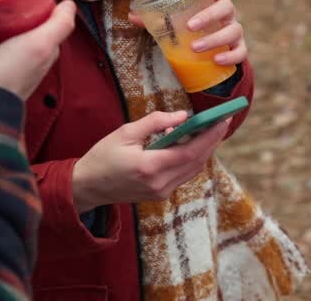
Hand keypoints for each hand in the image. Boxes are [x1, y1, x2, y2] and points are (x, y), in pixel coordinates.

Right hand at [0, 0, 75, 99]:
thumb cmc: (10, 73)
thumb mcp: (40, 44)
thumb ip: (60, 24)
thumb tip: (69, 4)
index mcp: (42, 48)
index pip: (29, 19)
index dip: (15, 14)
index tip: (3, 17)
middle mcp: (26, 57)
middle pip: (3, 28)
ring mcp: (6, 66)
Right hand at [71, 110, 229, 212]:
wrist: (88, 186)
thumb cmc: (103, 156)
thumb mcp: (125, 132)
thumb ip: (155, 122)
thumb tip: (182, 116)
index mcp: (149, 166)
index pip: (190, 152)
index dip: (210, 137)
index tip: (222, 121)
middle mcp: (159, 183)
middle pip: (196, 162)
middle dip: (211, 141)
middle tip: (220, 122)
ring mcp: (161, 192)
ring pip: (192, 170)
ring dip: (202, 150)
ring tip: (205, 130)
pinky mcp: (160, 195)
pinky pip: (183, 176)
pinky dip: (190, 159)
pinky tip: (185, 144)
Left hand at [128, 0, 246, 65]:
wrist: (211, 54)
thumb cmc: (191, 32)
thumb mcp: (173, 24)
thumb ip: (155, 19)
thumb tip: (132, 16)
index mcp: (212, 1)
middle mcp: (226, 14)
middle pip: (226, 7)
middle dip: (208, 15)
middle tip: (189, 26)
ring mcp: (234, 30)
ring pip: (233, 30)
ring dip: (214, 38)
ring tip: (195, 47)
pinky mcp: (238, 49)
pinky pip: (241, 52)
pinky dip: (230, 56)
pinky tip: (217, 60)